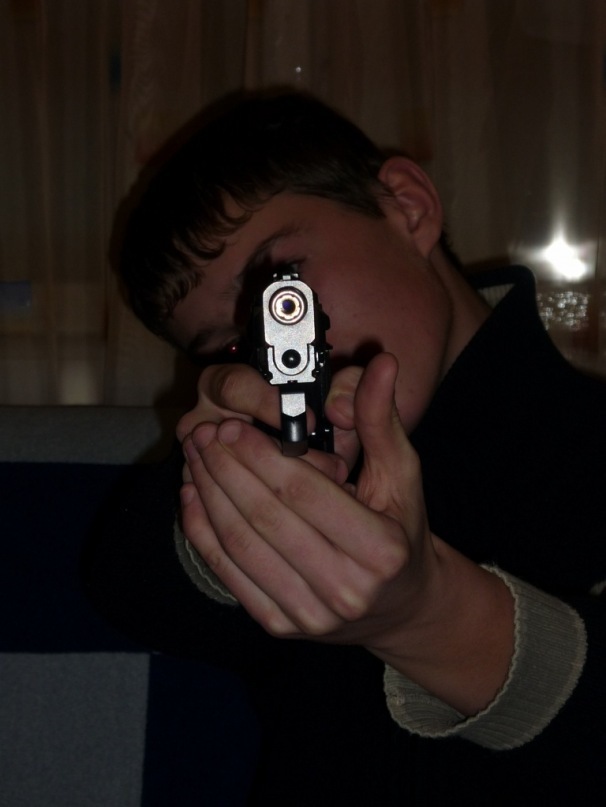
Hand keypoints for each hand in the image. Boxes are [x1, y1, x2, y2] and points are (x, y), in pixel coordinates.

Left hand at [181, 354, 513, 713]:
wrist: (401, 607)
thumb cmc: (402, 532)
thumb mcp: (402, 475)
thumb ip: (383, 419)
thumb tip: (382, 362)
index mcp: (381, 550)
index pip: (304, 494)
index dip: (261, 456)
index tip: (232, 425)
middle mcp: (345, 590)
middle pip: (266, 518)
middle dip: (227, 470)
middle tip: (204, 434)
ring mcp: (310, 615)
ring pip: (241, 545)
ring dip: (210, 495)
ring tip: (194, 456)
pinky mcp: (281, 626)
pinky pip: (230, 574)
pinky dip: (203, 533)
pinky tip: (192, 496)